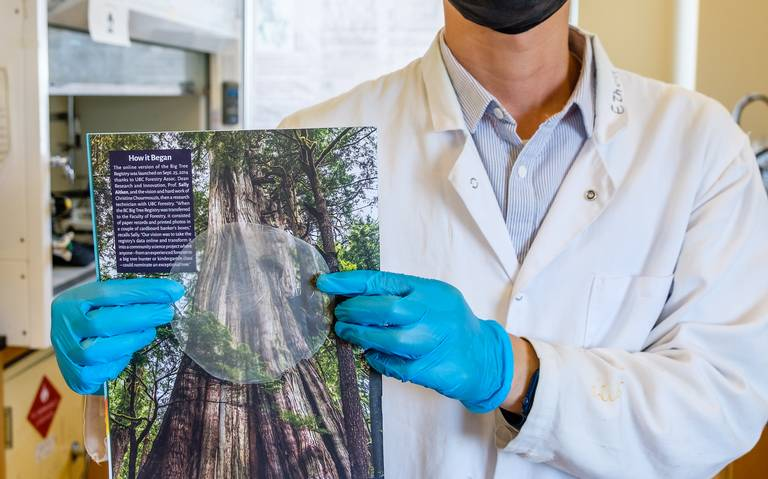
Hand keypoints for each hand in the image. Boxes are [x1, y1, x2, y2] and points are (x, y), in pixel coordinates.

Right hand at [51, 279, 183, 394]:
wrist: (73, 345)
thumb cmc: (94, 319)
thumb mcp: (101, 303)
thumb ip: (126, 298)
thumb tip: (168, 293)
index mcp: (70, 302)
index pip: (109, 292)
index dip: (143, 291)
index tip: (171, 291)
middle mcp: (63, 328)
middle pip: (103, 323)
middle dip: (141, 317)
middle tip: (166, 312)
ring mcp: (67, 354)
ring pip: (99, 351)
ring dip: (131, 341)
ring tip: (150, 332)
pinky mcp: (76, 377)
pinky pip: (101, 372)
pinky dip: (119, 362)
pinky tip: (128, 353)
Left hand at [317, 271, 513, 412]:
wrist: (484, 357)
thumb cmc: (448, 323)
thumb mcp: (432, 298)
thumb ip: (400, 295)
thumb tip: (352, 296)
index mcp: (430, 290)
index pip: (383, 281)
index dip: (349, 282)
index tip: (324, 283)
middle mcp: (434, 313)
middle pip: (386, 309)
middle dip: (355, 311)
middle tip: (339, 314)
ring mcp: (434, 342)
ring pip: (390, 339)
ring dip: (361, 336)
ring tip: (347, 333)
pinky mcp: (431, 368)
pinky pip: (395, 364)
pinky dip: (377, 358)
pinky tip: (370, 354)